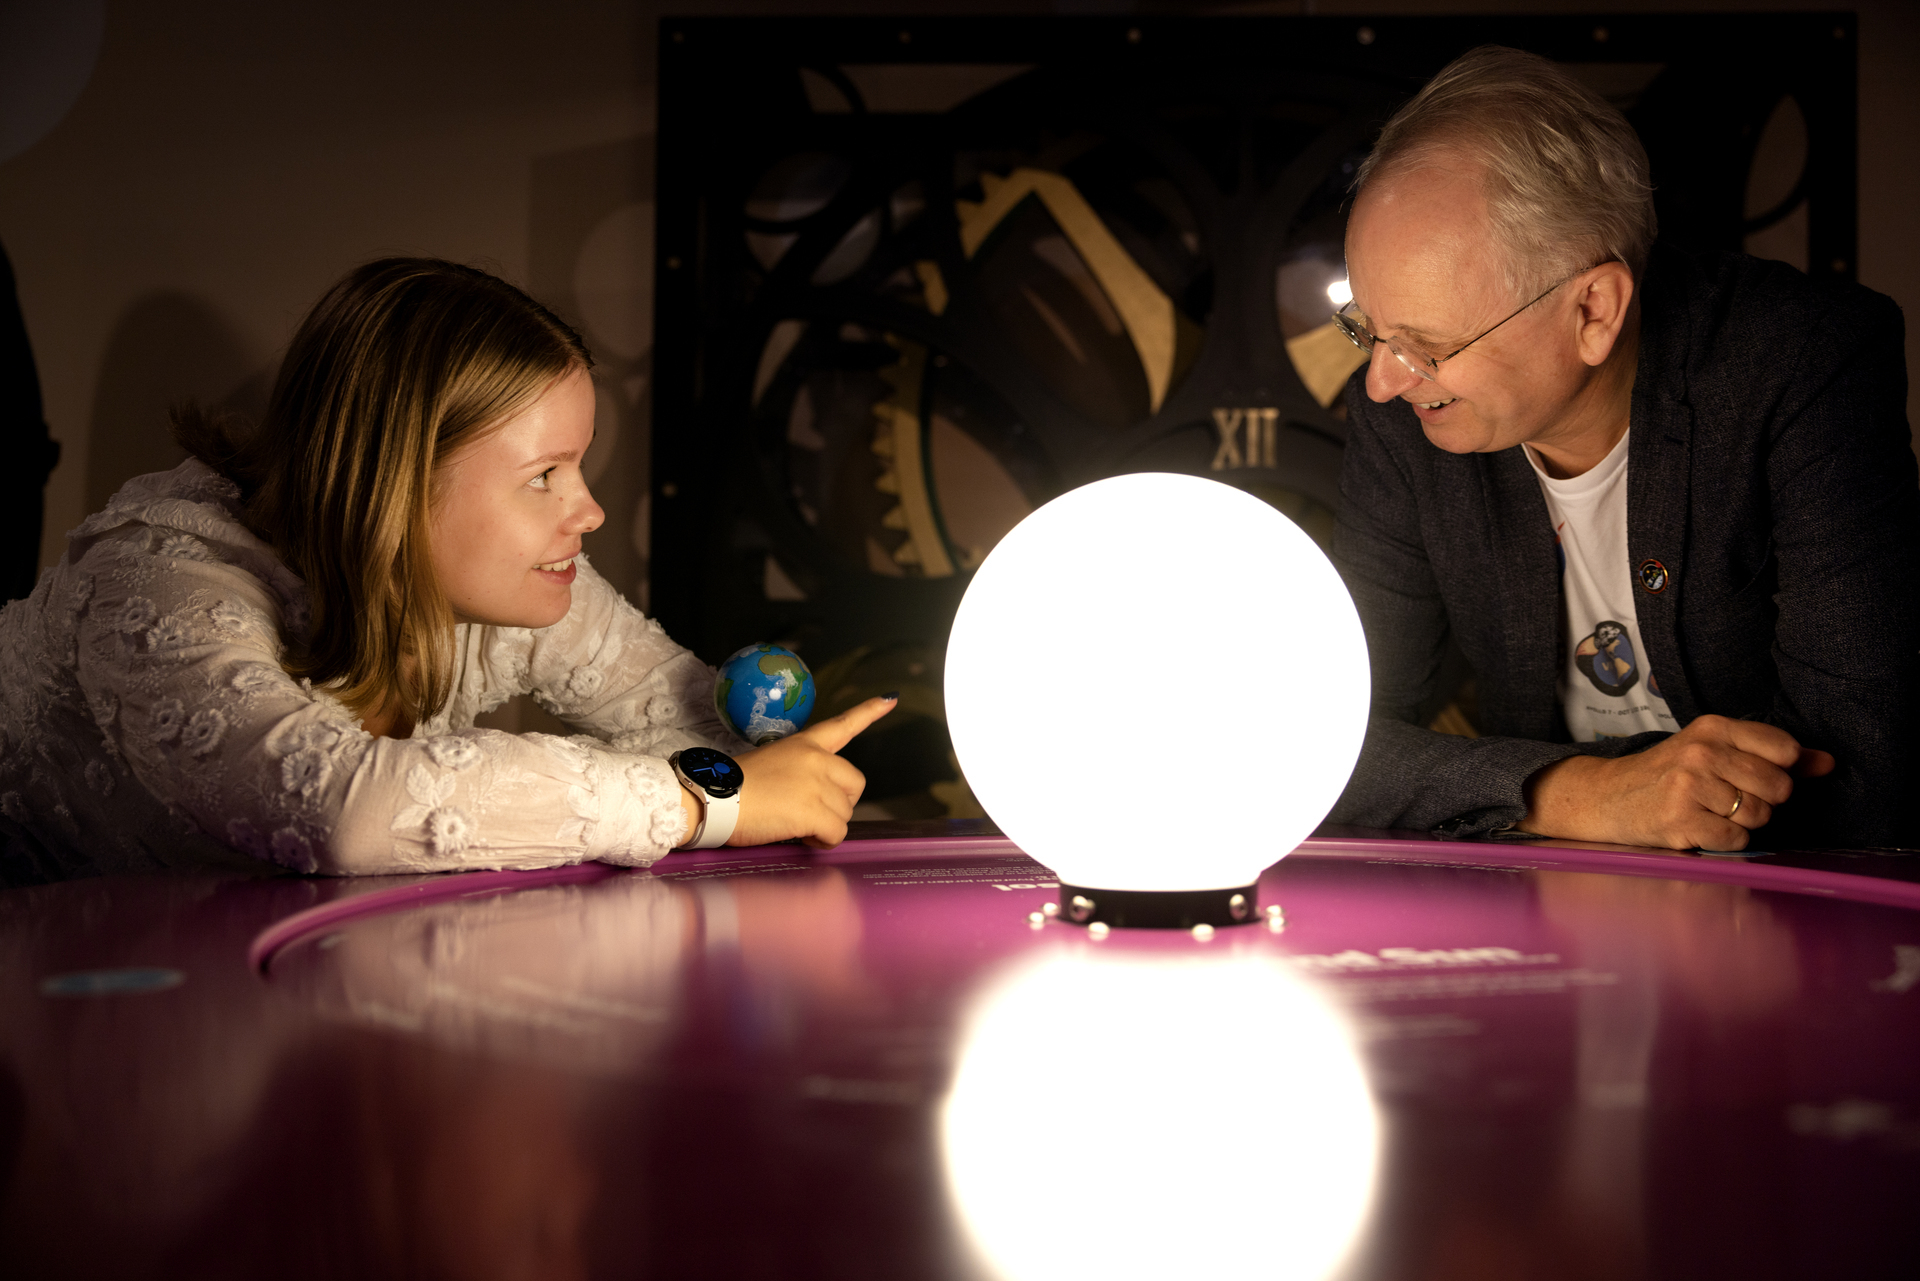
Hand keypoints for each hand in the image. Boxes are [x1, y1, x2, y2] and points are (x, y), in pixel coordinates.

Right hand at [725, 696, 896, 848]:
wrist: (712, 798)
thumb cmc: (730, 788)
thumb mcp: (768, 766)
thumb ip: (797, 775)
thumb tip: (807, 803)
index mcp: (803, 744)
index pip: (842, 724)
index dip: (869, 712)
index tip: (890, 699)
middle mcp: (816, 759)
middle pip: (855, 784)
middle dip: (840, 803)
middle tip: (812, 814)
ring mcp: (817, 784)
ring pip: (844, 813)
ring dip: (825, 825)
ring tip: (794, 825)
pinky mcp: (813, 810)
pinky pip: (836, 834)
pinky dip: (823, 842)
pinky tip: (801, 838)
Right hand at [1521, 714, 1834, 850]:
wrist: (1609, 797)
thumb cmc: (1671, 774)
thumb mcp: (1716, 751)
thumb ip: (1773, 755)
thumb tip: (1828, 763)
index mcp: (1713, 728)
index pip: (1784, 749)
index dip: (1781, 769)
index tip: (1756, 774)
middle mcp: (1701, 752)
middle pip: (1779, 786)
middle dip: (1764, 800)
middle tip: (1732, 798)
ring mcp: (1689, 786)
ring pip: (1759, 815)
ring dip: (1744, 823)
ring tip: (1714, 813)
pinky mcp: (1681, 819)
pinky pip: (1736, 839)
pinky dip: (1725, 840)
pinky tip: (1702, 828)